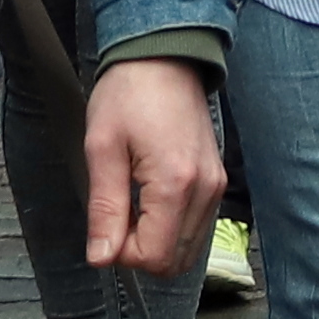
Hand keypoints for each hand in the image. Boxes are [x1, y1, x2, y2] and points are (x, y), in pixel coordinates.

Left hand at [79, 52, 223, 276]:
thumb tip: (101, 257)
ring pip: (188, 250)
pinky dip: (172, 228)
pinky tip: (150, 201)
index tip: (106, 227)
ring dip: (156, 242)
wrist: (163, 56)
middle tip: (116, 219)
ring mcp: (215, 185)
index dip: (122, 254)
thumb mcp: (102, 148)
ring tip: (132, 206)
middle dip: (140, 252)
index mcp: (175, 183)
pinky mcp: (216, 180)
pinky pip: (197, 227)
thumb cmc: (129, 92)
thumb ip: (104, 209)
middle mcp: (204, 189)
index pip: (154, 257)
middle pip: (174, 261)